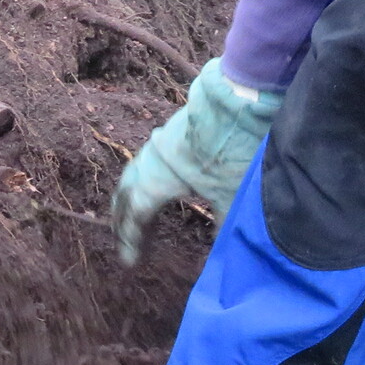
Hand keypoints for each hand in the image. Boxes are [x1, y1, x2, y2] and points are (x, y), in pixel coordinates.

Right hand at [111, 58, 284, 263]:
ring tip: (133, 214)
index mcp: (157, 179)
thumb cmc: (234, 151)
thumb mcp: (231, 196)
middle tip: (124, 239)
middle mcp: (151, 161)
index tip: (130, 262)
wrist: (242, 102)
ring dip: (131, 198)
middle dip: (122, 219)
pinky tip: (157, 184)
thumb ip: (222, 225)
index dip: (131, 239)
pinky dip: (143, 180)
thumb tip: (220, 250)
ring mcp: (159, 144)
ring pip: (134, 175)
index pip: (136, 214)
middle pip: (126, 193)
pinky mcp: (173, 134)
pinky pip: (146, 163)